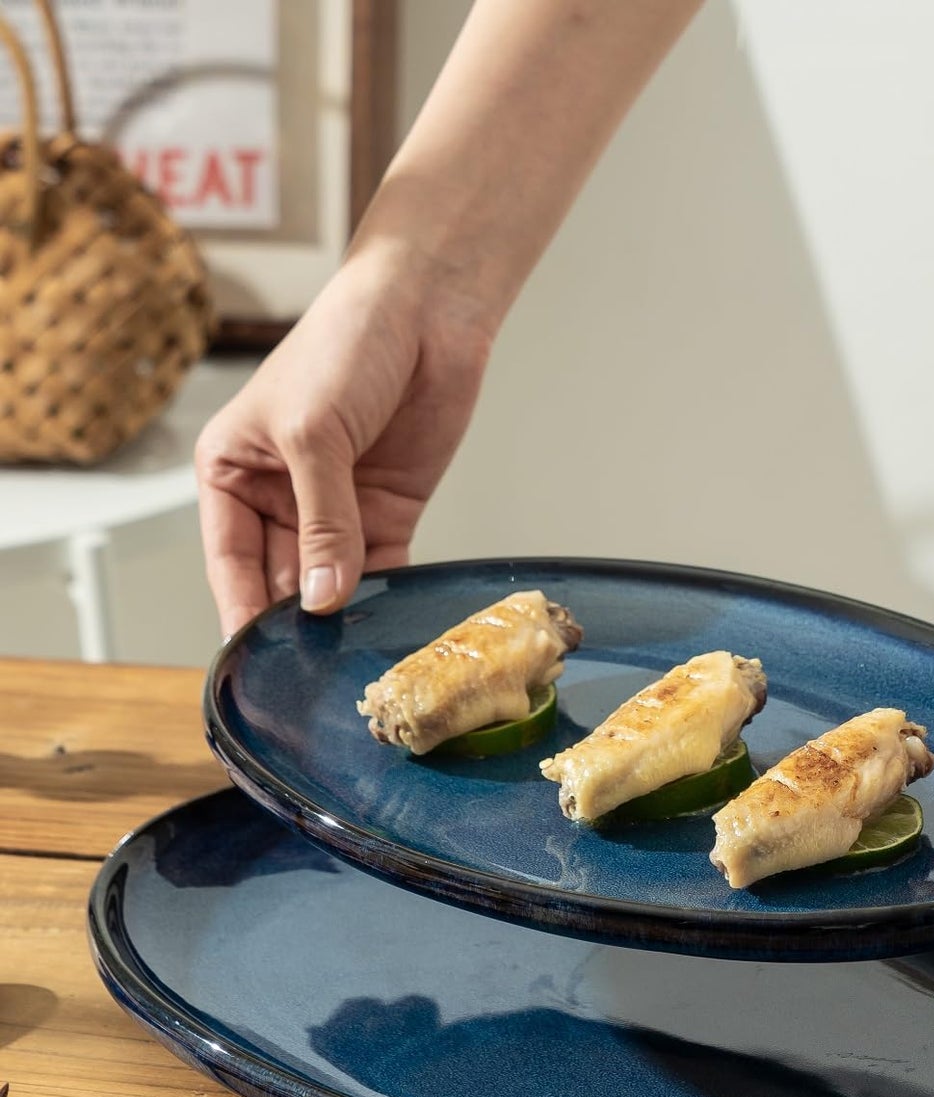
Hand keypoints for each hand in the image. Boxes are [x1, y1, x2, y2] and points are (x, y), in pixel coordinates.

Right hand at [196, 244, 490, 636]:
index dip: (242, 611)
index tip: (256, 661)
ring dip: (344, 617)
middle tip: (315, 670)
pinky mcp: (388, 511)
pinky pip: (382, 569)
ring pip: (332, 582)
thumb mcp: (314, 434)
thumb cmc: (346, 344)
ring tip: (353, 659)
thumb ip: (321, 520)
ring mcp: (336, 509)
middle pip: (280, 580)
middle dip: (297, 623)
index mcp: (232, 472)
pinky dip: (386, 598)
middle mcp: (279, 497)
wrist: (426, 310)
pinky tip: (391, 627)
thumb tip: (321, 596)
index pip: (229, 561)